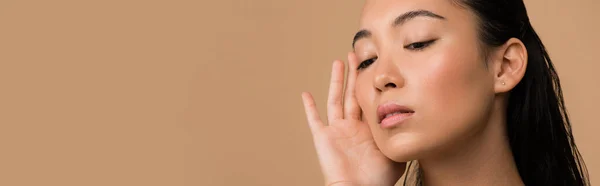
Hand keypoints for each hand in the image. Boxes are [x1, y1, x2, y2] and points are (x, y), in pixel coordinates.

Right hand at [302, 52, 405, 185]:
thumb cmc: (378, 178)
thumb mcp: (397, 152)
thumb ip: (403, 135)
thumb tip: (418, 120)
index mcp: (369, 129)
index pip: (369, 100)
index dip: (370, 84)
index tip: (375, 66)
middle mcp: (352, 127)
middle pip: (352, 94)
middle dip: (354, 74)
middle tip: (355, 55)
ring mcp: (337, 131)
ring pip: (336, 100)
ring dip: (336, 81)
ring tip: (338, 63)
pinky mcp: (324, 138)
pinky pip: (315, 119)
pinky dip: (309, 107)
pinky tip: (305, 94)